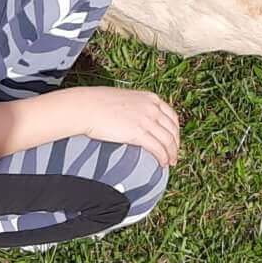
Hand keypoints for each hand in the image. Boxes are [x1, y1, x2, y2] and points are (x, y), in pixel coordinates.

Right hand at [51, 87, 180, 166]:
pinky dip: (162, 157)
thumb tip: (136, 119)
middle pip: (172, 130)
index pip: (171, 116)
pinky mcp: (138, 133)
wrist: (86, 107)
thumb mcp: (125, 99)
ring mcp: (146, 120)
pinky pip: (157, 148)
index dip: (175, 131)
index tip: (174, 140)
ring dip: (171, 154)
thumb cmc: (97, 103)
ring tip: (170, 163)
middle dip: (175, 145)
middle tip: (174, 155)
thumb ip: (135, 108)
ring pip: (168, 141)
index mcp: (150, 98)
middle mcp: (152, 108)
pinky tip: (162, 164)